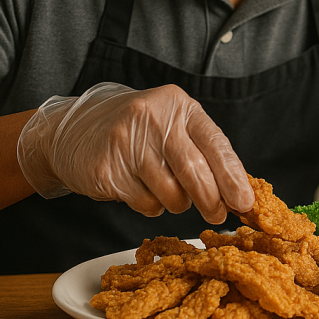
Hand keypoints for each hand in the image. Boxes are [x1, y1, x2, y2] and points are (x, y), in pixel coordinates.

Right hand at [16, 82, 254, 222]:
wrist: (74, 129)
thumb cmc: (135, 131)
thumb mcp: (171, 126)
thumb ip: (202, 151)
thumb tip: (239, 192)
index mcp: (177, 105)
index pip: (214, 143)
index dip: (232, 176)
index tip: (244, 202)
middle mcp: (153, 118)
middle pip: (195, 172)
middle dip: (211, 200)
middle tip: (217, 214)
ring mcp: (127, 142)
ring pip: (171, 193)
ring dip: (175, 202)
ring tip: (163, 188)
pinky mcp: (107, 169)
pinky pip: (144, 203)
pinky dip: (149, 204)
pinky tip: (139, 188)